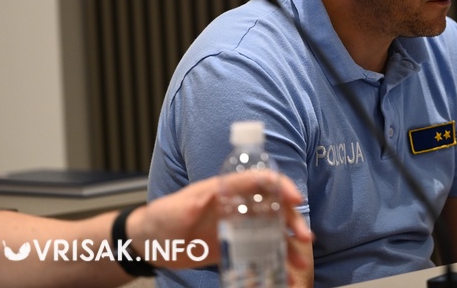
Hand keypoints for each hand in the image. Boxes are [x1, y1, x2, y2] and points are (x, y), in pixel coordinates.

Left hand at [127, 170, 311, 269]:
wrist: (151, 241)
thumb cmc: (164, 215)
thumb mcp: (180, 206)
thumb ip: (195, 202)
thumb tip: (211, 196)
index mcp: (228, 189)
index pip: (261, 181)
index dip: (281, 186)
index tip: (296, 200)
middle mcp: (238, 205)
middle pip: (274, 208)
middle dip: (293, 221)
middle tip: (305, 237)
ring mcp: (238, 226)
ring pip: (271, 232)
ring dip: (288, 245)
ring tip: (299, 262)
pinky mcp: (234, 246)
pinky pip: (259, 252)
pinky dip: (273, 262)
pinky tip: (284, 275)